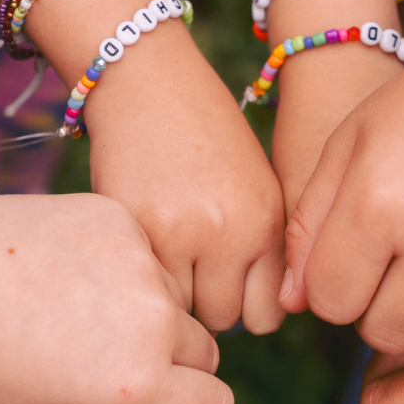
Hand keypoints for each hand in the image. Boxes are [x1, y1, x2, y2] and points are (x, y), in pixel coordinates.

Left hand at [0, 192, 234, 403]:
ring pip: (173, 302)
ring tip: (71, 314)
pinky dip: (121, 270)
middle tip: (102, 365)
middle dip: (173, 368)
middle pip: (204, 354)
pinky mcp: (120, 219)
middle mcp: (153, 320)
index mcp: (137, 383)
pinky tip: (63, 274)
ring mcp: (140, 263)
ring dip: (147, 315)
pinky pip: (145, 256)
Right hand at [82, 23, 288, 333]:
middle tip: (189, 265)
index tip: (227, 286)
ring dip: (173, 293)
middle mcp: (230, 231)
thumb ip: (264, 251)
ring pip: (181, 311)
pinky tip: (142, 242)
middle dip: (206, 302)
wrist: (150, 83)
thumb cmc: (206, 138)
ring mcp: (181, 233)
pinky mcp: (136, 228)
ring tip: (166, 252)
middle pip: (223, 321)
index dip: (245, 306)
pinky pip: (145, 285)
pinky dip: (142, 275)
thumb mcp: (256, 187)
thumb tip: (261, 318)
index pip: (266, 314)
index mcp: (267, 221)